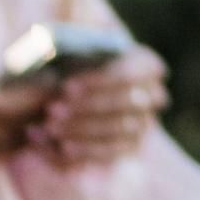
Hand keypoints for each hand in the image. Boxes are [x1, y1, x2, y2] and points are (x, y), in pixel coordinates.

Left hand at [29, 45, 166, 174]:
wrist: (70, 91)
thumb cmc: (69, 61)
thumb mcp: (64, 45)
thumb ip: (57, 44)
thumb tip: (46, 46)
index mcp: (146, 62)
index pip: (127, 73)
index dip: (96, 83)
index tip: (65, 87)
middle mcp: (154, 95)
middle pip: (124, 105)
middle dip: (85, 109)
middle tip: (50, 110)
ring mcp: (144, 125)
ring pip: (116, 132)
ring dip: (79, 131)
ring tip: (47, 127)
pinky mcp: (129, 150)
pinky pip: (107, 155)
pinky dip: (79, 152)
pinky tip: (54, 146)